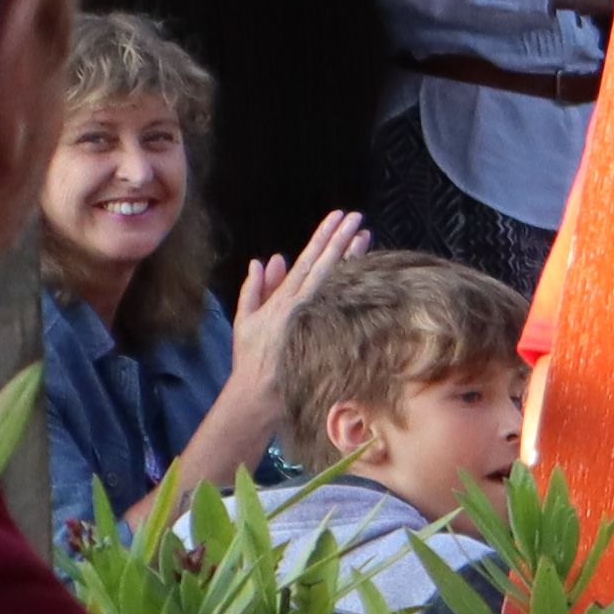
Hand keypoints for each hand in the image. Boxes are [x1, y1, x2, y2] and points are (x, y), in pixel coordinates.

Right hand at [224, 206, 367, 398]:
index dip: (323, 237)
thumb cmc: (251, 358)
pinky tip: (369, 271)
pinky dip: (355, 287)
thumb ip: (254, 289)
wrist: (260, 396)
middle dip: (342, 239)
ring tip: (366, 234)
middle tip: (357, 217)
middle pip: (327, 266)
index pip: (308, 261)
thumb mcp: (245, 321)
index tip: (337, 217)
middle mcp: (303, 307)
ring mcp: (317, 322)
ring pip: (339, 284)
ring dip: (353, 258)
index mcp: (283, 301)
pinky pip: (345, 306)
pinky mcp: (326, 337)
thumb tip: (267, 259)